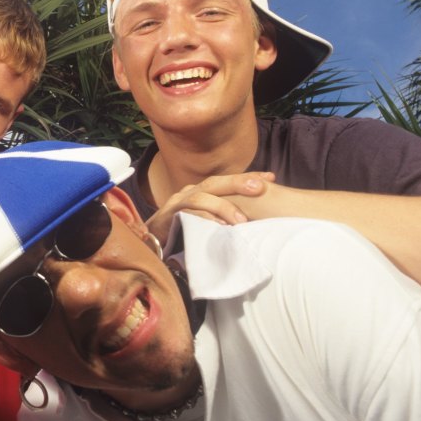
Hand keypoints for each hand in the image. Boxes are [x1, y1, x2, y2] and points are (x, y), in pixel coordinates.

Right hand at [147, 171, 275, 243]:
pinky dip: (204, 219)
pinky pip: (187, 214)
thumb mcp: (209, 224)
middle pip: (214, 183)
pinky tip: (219, 228)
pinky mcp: (167, 217)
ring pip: (201, 197)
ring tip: (241, 220)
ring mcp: (177, 203)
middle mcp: (189, 193)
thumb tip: (255, 222)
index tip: (271, 177)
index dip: (248, 176)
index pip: (227, 181)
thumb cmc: (183, 234)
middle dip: (237, 182)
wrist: (150, 244)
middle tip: (259, 187)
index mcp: (201, 192)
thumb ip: (226, 219)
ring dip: (222, 207)